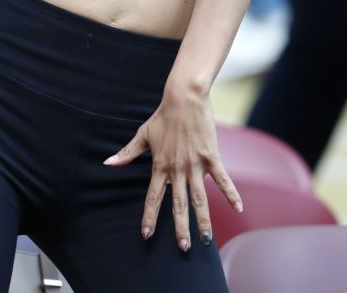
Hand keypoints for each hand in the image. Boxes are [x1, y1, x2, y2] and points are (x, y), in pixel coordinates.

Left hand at [103, 90, 241, 250]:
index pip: (153, 197)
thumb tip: (107, 163)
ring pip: (200, 198)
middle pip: (178, 204)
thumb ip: (127, 152)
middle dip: (180, 227)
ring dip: (203, 219)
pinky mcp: (211, 156)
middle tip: (183, 248)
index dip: (150, 216)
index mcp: (160, 165)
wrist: (183, 98)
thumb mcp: (143, 134)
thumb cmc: (163, 116)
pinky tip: (239, 209)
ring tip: (207, 239)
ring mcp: (195, 164)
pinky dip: (231, 194)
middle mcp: (177, 168)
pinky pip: (222, 179)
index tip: (146, 235)